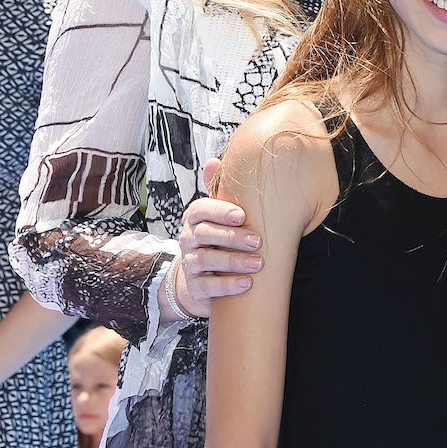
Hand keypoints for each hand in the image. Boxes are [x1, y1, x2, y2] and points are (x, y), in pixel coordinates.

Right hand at [170, 157, 260, 318]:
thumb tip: (213, 160)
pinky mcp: (194, 287)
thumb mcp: (220, 213)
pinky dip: (227, 285)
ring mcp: (189, 263)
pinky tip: (247, 283)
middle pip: (205, 234)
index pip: (201, 210)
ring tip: (258, 263)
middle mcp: (188, 238)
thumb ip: (220, 189)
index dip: (220, 211)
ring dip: (233, 262)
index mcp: (196, 218)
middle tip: (258, 241)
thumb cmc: (219, 236)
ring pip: (206, 260)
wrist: (203, 276)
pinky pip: (207, 286)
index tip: (242, 215)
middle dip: (232, 238)